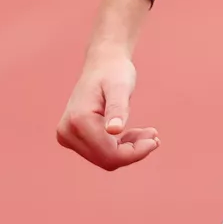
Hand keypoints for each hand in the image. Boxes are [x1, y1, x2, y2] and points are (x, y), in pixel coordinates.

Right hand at [56, 43, 159, 169]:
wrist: (102, 64)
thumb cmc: (114, 72)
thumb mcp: (120, 87)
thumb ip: (117, 108)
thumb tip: (114, 131)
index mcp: (78, 121)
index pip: (110, 154)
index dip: (135, 153)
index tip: (155, 140)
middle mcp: (67, 132)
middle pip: (107, 159)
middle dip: (133, 152)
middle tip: (154, 135)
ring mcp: (67, 137)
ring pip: (105, 158)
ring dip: (129, 150)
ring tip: (148, 133)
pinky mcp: (72, 138)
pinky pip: (101, 153)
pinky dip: (121, 147)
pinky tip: (135, 135)